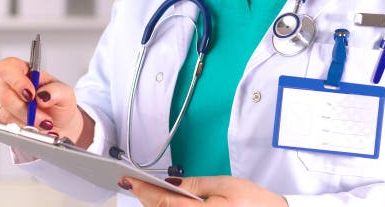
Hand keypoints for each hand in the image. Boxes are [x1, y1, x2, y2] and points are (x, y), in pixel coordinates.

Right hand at [0, 57, 93, 147]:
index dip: (16, 81)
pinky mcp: (2, 123)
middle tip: (43, 118)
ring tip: (44, 124)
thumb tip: (42, 95)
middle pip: (5, 95)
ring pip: (6, 115)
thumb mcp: (65, 93)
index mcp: (23, 71)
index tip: (31, 94)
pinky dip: (24, 131)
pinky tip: (35, 130)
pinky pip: (7, 129)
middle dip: (26, 110)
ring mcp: (3, 105)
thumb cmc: (58, 103)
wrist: (60, 125)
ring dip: (27, 122)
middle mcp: (9, 87)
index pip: (7, 67)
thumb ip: (57, 90)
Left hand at [120, 175, 288, 206]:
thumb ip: (195, 184)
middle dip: (146, 199)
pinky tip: (166, 204)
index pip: (163, 202)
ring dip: (156, 206)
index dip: (143, 190)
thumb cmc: (255, 204)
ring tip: (147, 193)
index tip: (129, 180)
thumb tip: (171, 183)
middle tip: (133, 184)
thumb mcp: (226, 185)